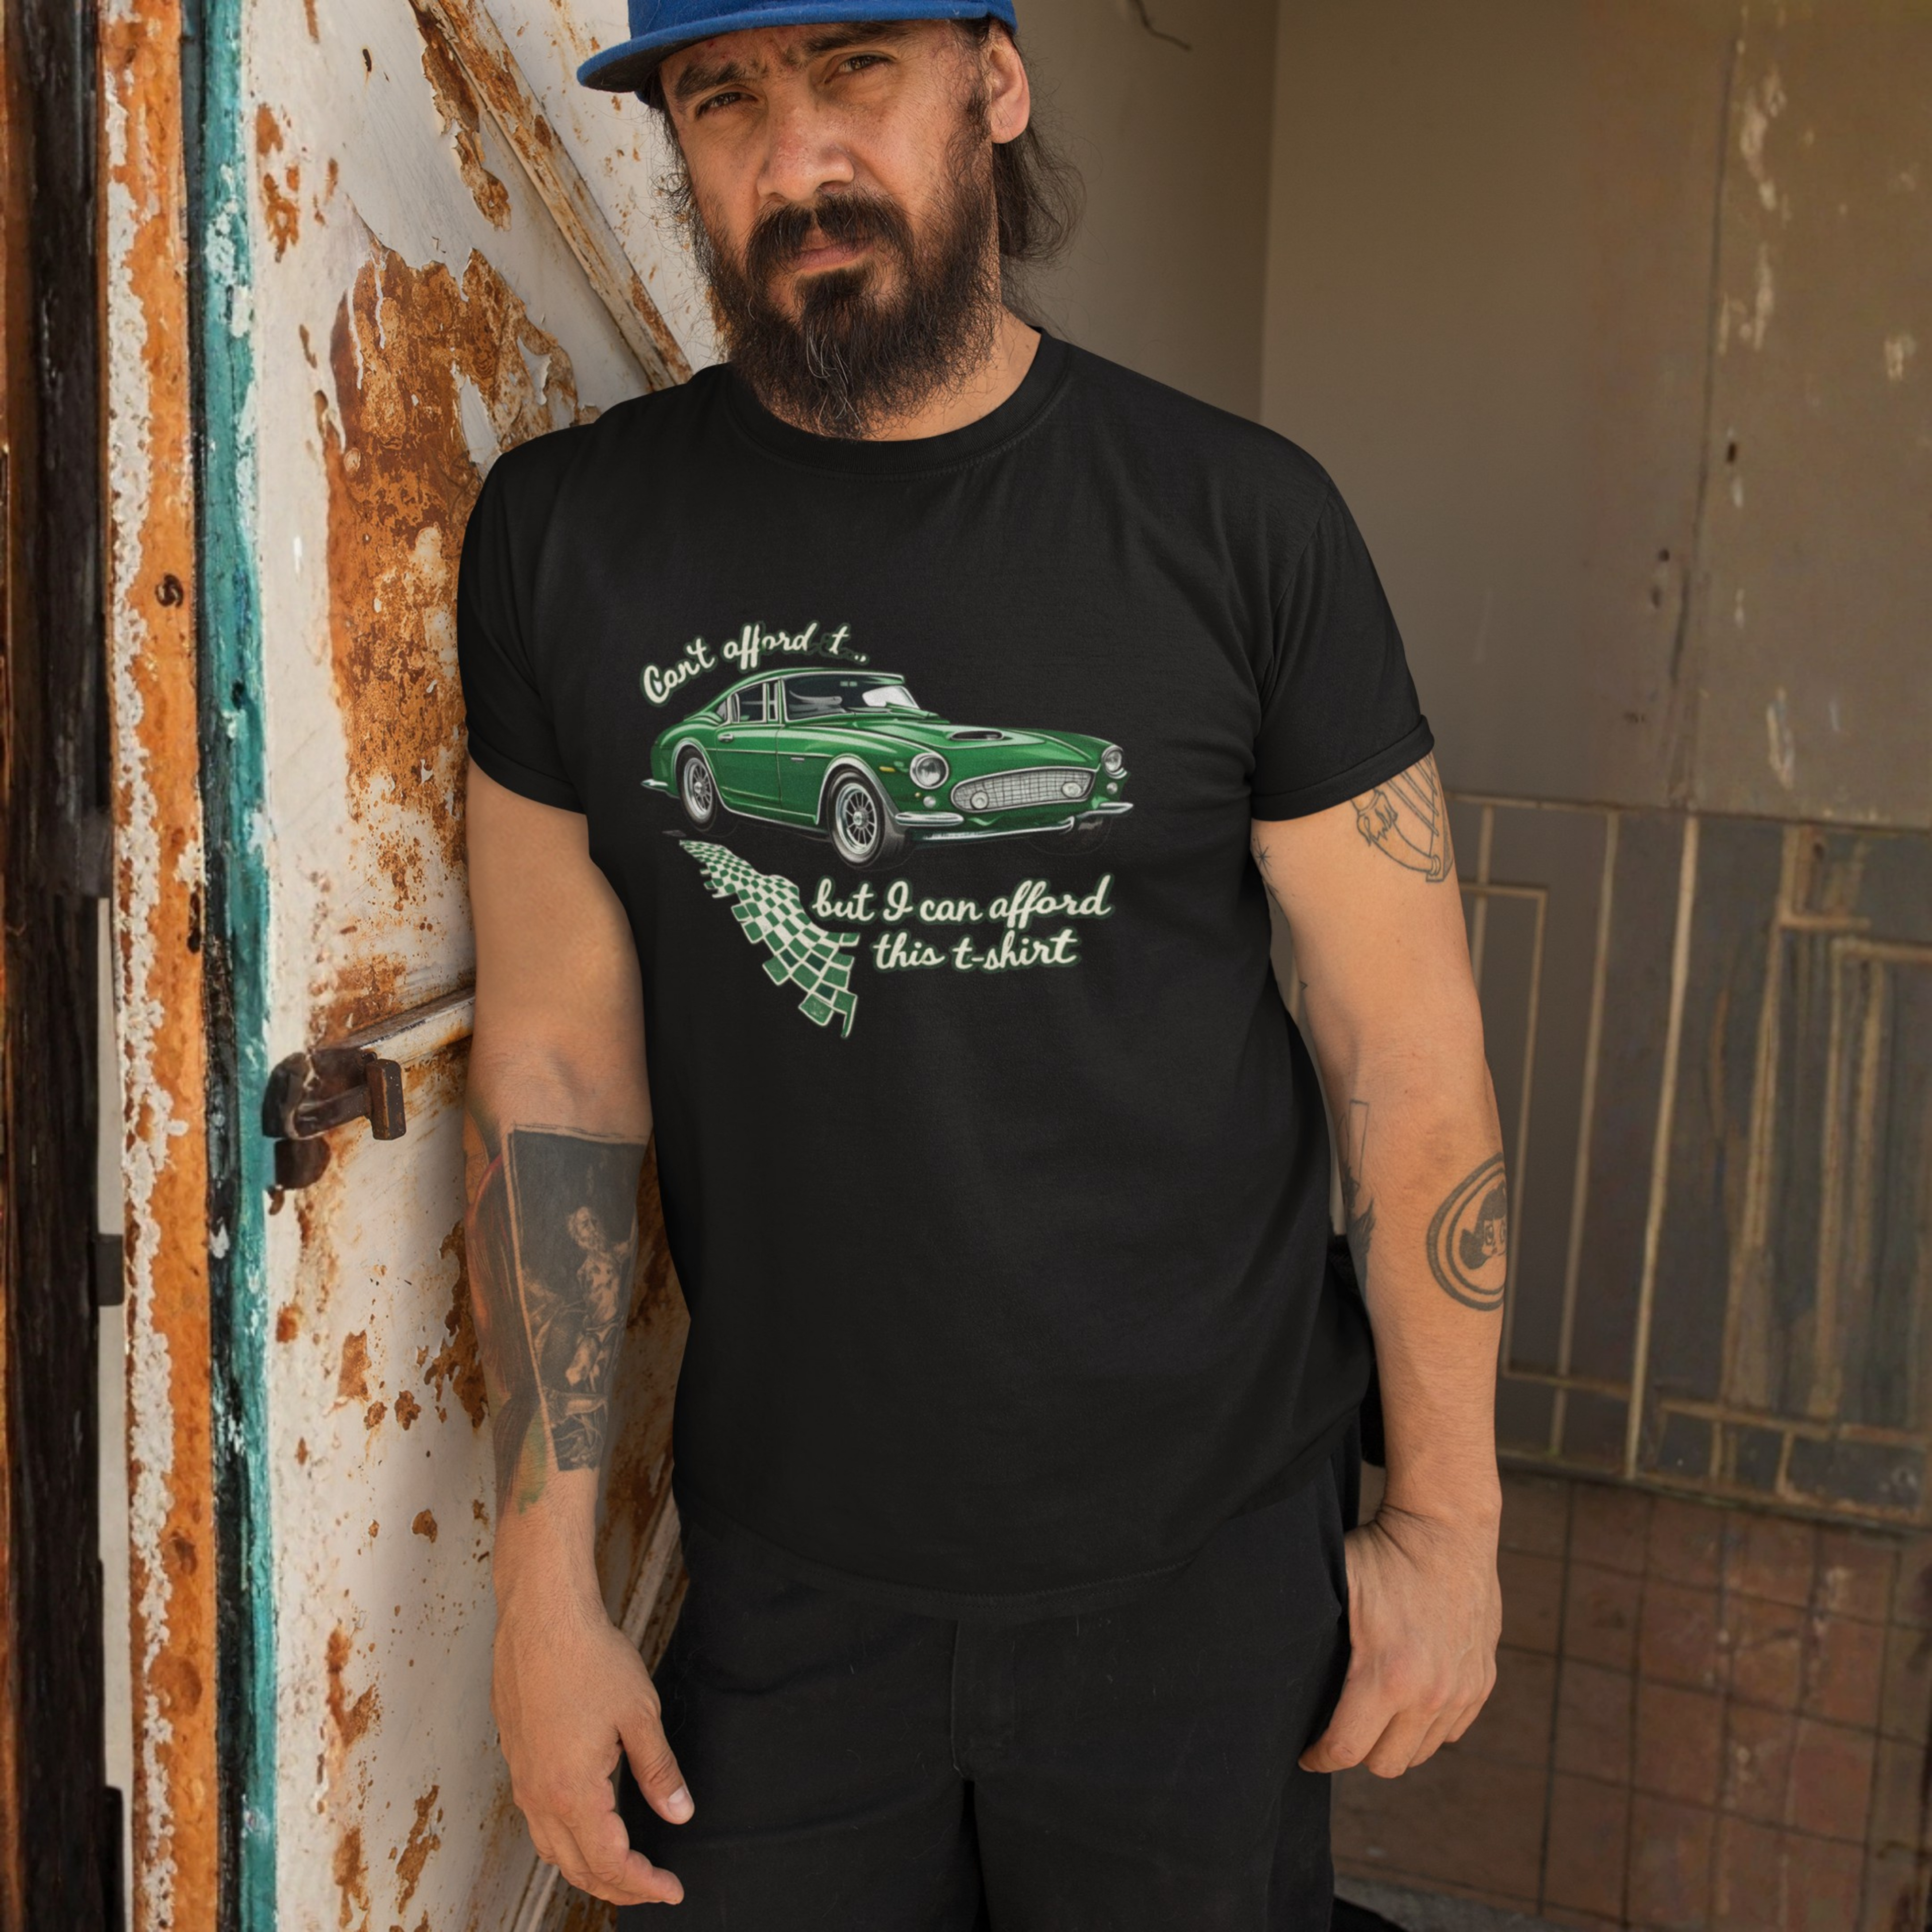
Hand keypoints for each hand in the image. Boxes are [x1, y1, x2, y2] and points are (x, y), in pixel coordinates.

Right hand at [493, 1580, 692, 1904]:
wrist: (542, 1616)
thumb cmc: (589, 1657)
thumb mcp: (640, 1714)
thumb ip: (659, 1771)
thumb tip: (680, 1813)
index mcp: (572, 1792)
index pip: (611, 1863)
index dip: (645, 1883)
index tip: (671, 1888)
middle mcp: (539, 1795)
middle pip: (577, 1867)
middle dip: (618, 1887)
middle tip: (653, 1886)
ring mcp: (522, 1777)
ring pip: (552, 1849)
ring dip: (588, 1867)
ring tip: (624, 1866)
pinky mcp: (516, 1757)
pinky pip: (538, 1819)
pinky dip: (566, 1839)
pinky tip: (588, 1824)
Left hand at [1300, 1502, 1500, 1777]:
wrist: (1446, 1526)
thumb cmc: (1381, 1552)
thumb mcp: (1335, 1586)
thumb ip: (1311, 1634)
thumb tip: (1270, 1661)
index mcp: (1389, 1674)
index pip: (1348, 1749)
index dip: (1320, 1758)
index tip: (1306, 1754)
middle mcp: (1432, 1693)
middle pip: (1387, 1763)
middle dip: (1356, 1753)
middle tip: (1338, 1730)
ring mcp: (1463, 1690)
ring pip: (1421, 1752)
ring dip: (1393, 1742)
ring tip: (1370, 1717)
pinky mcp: (1483, 1680)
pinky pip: (1451, 1730)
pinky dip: (1427, 1726)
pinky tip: (1406, 1701)